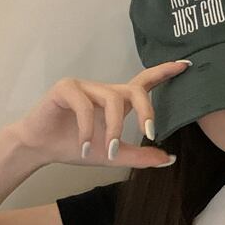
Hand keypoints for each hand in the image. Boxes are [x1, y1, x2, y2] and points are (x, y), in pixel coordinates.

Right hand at [10, 60, 190, 168]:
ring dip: (113, 129)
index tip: (185, 65)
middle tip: (150, 134)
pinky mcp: (65, 88)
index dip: (164, 73)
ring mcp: (84, 86)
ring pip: (112, 100)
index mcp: (116, 101)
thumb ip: (139, 156)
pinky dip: (88, 129)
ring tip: (106, 150)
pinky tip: (85, 146)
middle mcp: (103, 90)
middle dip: (147, 111)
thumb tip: (169, 159)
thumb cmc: (74, 147)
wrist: (39, 148)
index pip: (143, 83)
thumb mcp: (112, 155)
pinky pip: (85, 105)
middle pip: (135, 90)